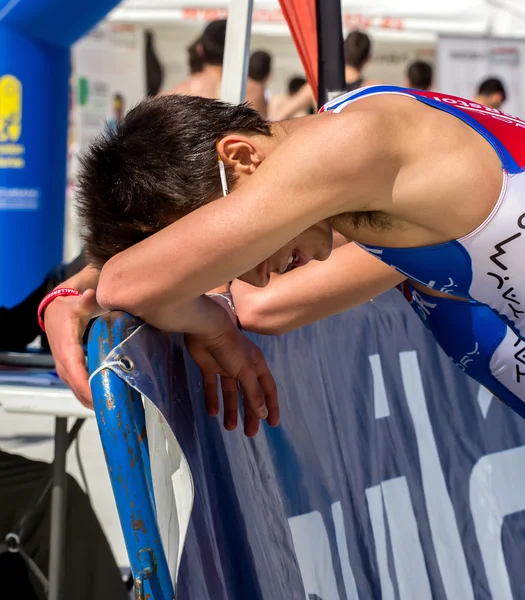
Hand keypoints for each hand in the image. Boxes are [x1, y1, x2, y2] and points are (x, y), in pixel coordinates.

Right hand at [45, 289, 103, 407]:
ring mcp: (66, 367)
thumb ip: (85, 300)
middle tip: (112, 408)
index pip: (75, 370)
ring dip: (91, 400)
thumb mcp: (77, 302)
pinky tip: (104, 400)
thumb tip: (90, 295)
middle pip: (76, 385)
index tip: (99, 395)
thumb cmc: (69, 308)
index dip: (86, 384)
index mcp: (66, 347)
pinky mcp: (70, 369)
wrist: (56, 310)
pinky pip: (79, 385)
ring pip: (77, 388)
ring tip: (110, 409)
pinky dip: (90, 394)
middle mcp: (63, 361)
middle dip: (92, 398)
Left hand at [185, 319, 278, 436]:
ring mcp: (225, 367)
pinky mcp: (209, 367)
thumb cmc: (230, 348)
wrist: (206, 329)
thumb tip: (263, 413)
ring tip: (229, 427)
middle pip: (249, 394)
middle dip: (250, 413)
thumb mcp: (245, 371)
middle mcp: (243, 367)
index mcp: (256, 365)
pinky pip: (212, 387)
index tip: (272, 424)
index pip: (267, 389)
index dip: (271, 406)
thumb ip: (253, 392)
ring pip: (230, 393)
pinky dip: (212, 399)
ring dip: (231, 409)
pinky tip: (212, 413)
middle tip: (249, 433)